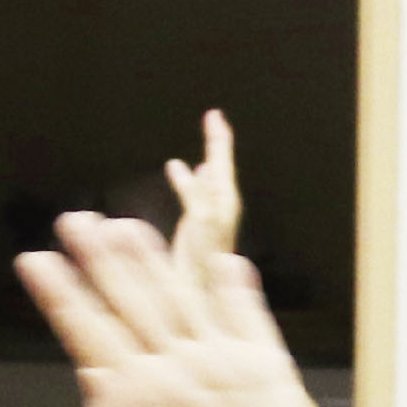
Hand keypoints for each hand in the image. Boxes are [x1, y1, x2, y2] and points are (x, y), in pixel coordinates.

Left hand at [17, 214, 345, 406]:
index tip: (34, 261)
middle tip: (72, 221)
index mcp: (137, 397)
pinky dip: (236, 290)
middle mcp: (172, 373)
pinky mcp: (262, 369)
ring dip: (152, 263)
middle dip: (101, 264)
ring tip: (125, 225)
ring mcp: (217, 366)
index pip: (92, 335)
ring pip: (178, 299)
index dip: (64, 297)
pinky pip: (247, 319)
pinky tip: (223, 260)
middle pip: (130, 305)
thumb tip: (98, 374)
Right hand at [167, 109, 242, 269]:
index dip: (218, 137)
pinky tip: (182, 171)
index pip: (222, 160)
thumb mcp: (200, 220)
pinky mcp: (197, 225)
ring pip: (209, 177)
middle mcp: (221, 204)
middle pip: (219, 165)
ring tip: (206, 140)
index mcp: (224, 199)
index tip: (215, 115)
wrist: (200, 291)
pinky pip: (194, 191)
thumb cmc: (203, 259)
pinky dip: (189, 177)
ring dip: (206, 157)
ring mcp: (210, 215)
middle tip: (214, 119)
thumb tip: (183, 166)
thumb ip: (194, 192)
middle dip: (215, 142)